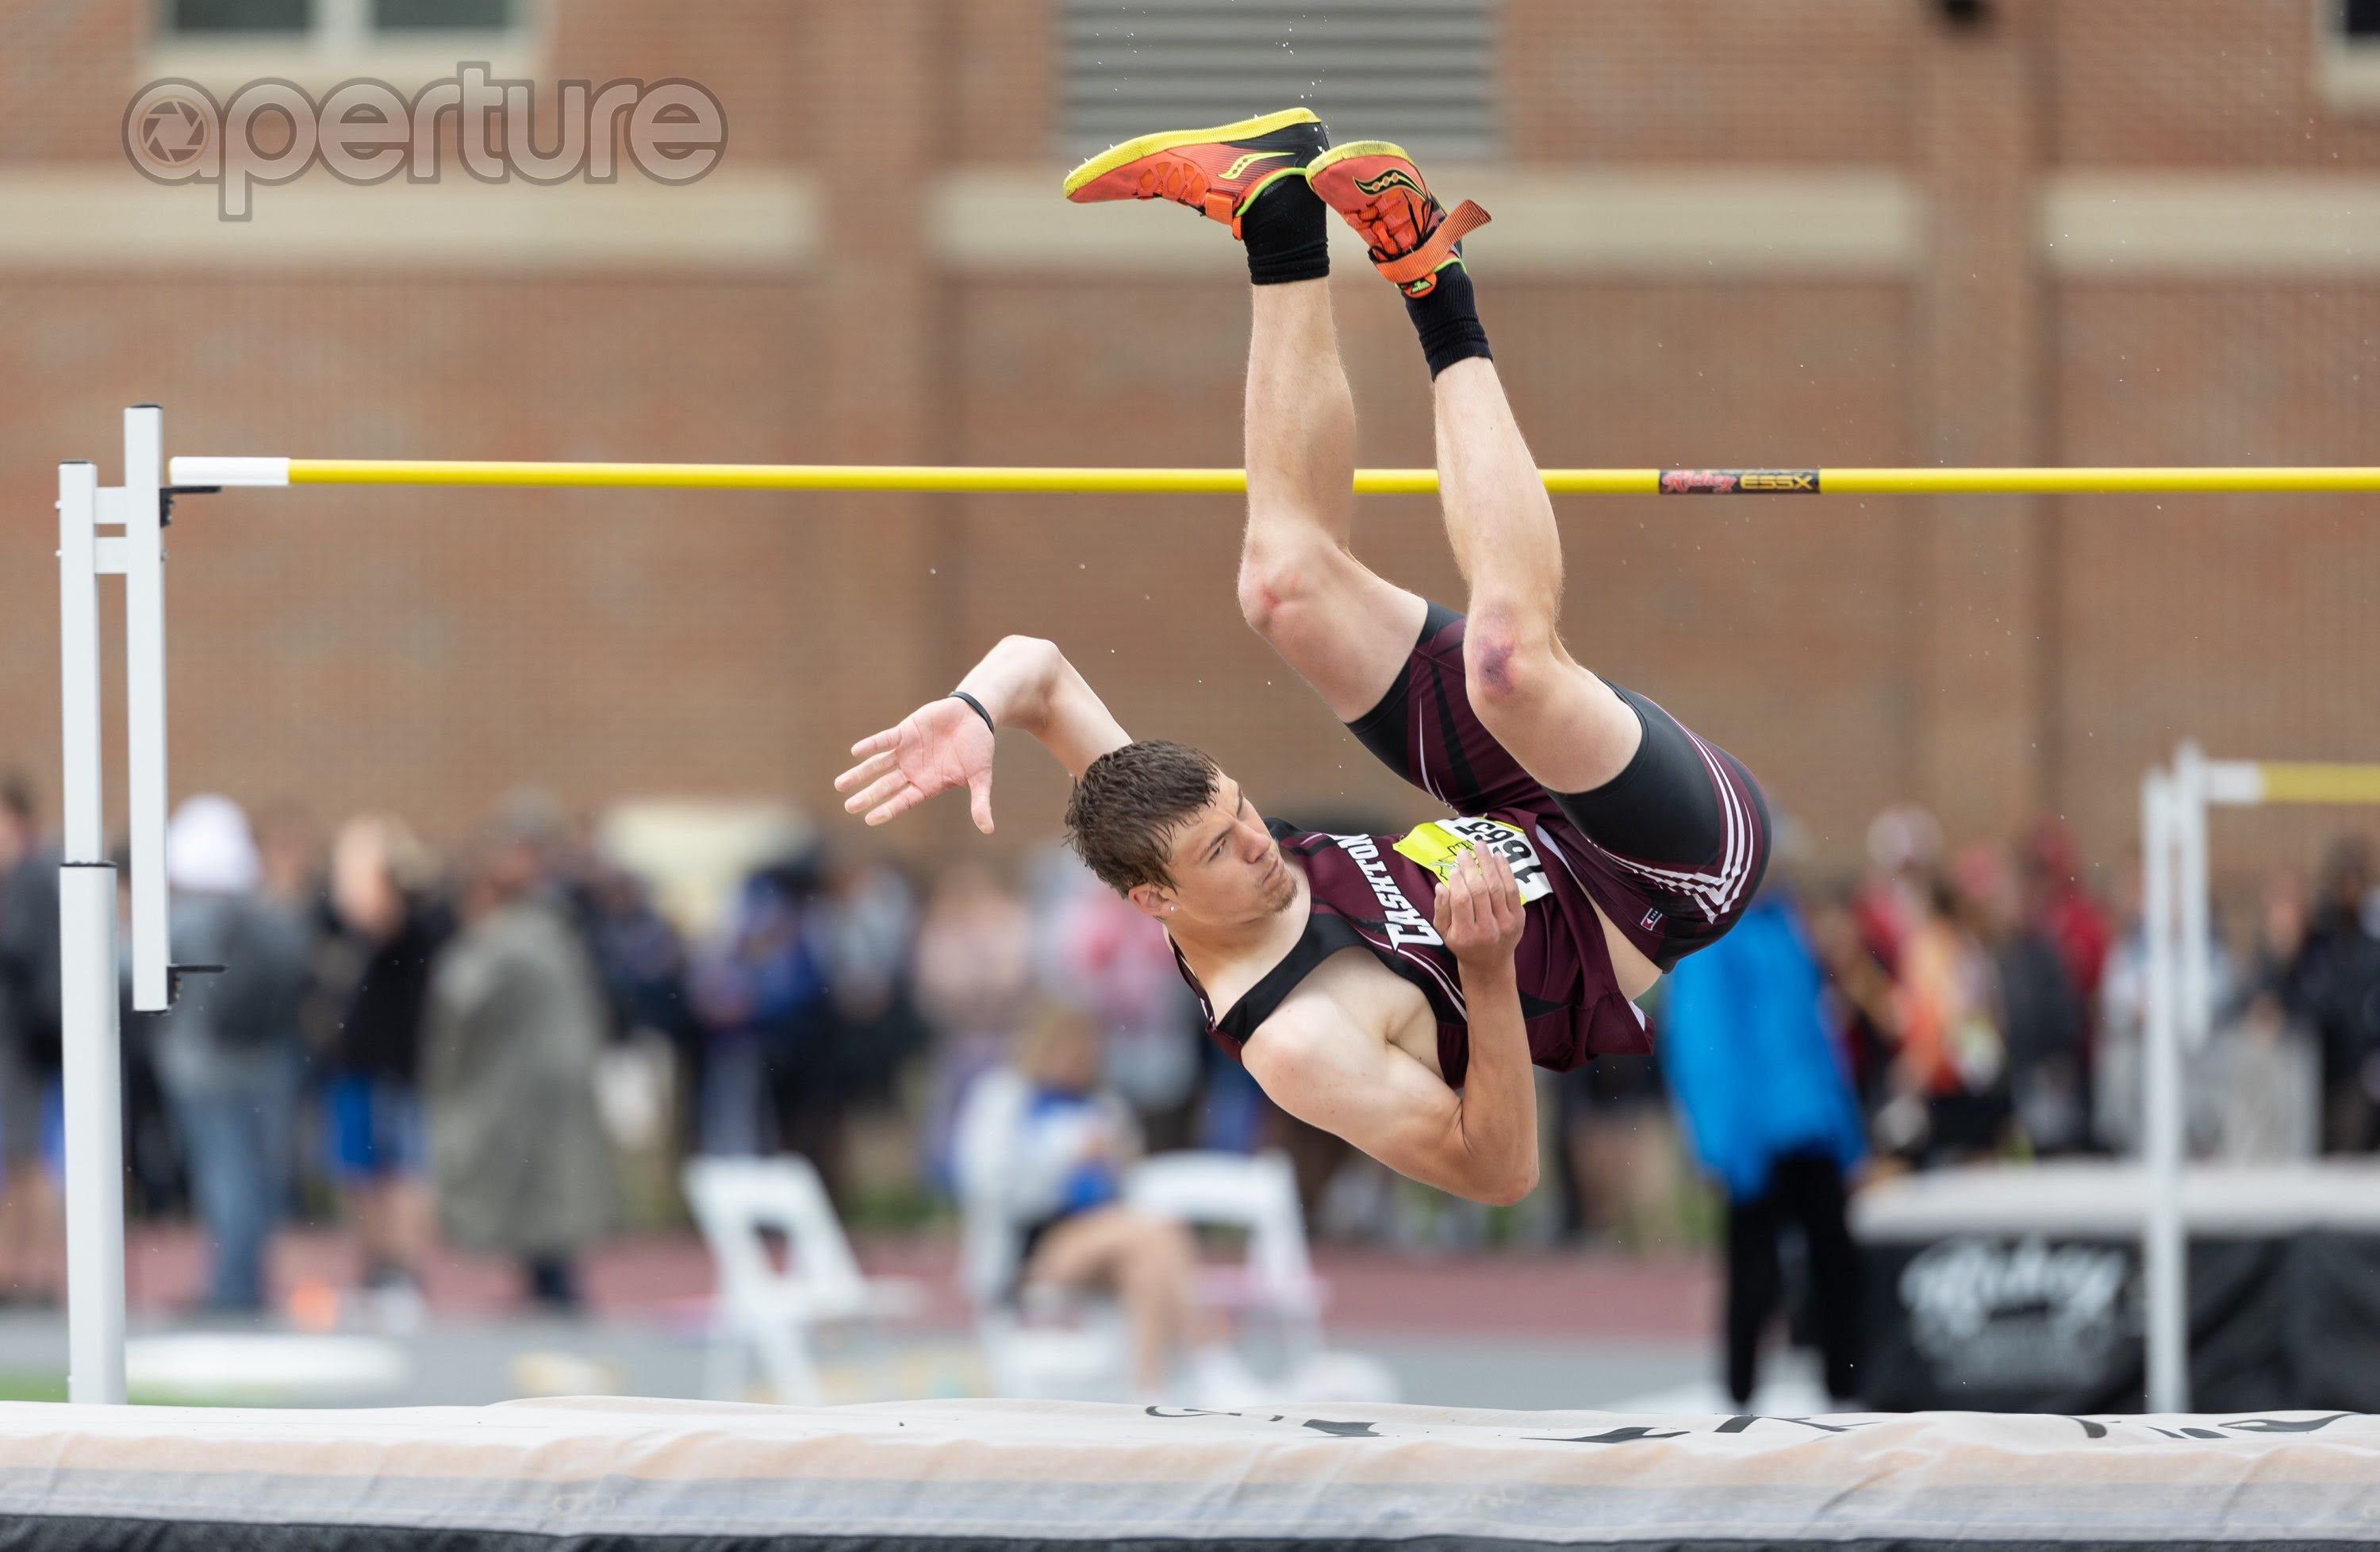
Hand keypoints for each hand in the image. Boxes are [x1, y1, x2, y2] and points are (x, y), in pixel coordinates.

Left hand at [834, 697, 997, 832]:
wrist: (975, 716)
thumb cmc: (978, 748)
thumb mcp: (980, 777)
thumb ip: (980, 802)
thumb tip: (988, 829)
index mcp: (927, 785)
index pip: (903, 801)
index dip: (887, 809)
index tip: (869, 819)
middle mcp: (912, 771)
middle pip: (885, 786)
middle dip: (867, 796)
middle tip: (849, 806)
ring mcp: (906, 752)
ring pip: (878, 765)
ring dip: (860, 773)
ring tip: (840, 784)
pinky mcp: (904, 732)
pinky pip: (884, 740)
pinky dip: (871, 746)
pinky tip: (856, 753)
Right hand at [1433, 845, 1525, 970]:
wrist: (1490, 964)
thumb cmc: (1462, 944)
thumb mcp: (1444, 933)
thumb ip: (1441, 909)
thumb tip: (1441, 885)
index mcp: (1466, 935)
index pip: (1462, 901)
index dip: (1457, 881)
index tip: (1453, 868)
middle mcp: (1488, 930)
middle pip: (1480, 891)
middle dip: (1471, 867)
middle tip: (1463, 852)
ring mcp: (1506, 924)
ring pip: (1498, 886)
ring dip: (1489, 863)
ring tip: (1480, 846)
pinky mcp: (1519, 918)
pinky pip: (1512, 889)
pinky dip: (1505, 871)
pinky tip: (1498, 857)